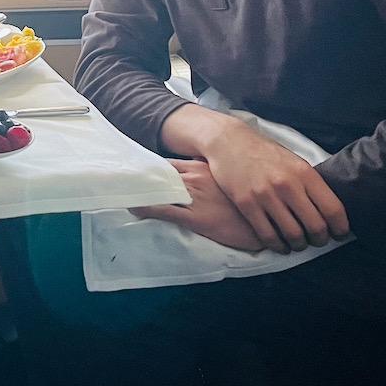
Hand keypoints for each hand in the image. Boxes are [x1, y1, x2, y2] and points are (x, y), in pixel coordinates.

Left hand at [133, 158, 272, 252]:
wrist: (266, 224)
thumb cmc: (248, 204)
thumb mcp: (230, 181)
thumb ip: (213, 172)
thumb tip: (199, 165)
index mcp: (203, 168)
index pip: (169, 161)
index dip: (150, 164)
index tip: (133, 164)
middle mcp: (196, 178)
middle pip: (159, 171)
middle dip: (140, 173)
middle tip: (119, 173)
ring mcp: (194, 197)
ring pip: (158, 188)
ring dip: (139, 188)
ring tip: (120, 189)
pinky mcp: (194, 216)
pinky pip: (163, 210)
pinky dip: (145, 208)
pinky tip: (132, 207)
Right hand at [198, 119, 350, 251]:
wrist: (229, 141)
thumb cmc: (264, 151)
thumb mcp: (294, 160)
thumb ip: (310, 182)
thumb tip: (329, 209)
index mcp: (304, 172)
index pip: (333, 209)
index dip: (340, 228)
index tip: (339, 234)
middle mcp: (287, 185)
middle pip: (315, 226)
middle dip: (320, 239)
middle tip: (319, 241)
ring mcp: (265, 195)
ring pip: (293, 235)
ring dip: (299, 245)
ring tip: (299, 243)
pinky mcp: (246, 204)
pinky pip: (267, 235)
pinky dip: (278, 246)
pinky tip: (281, 245)